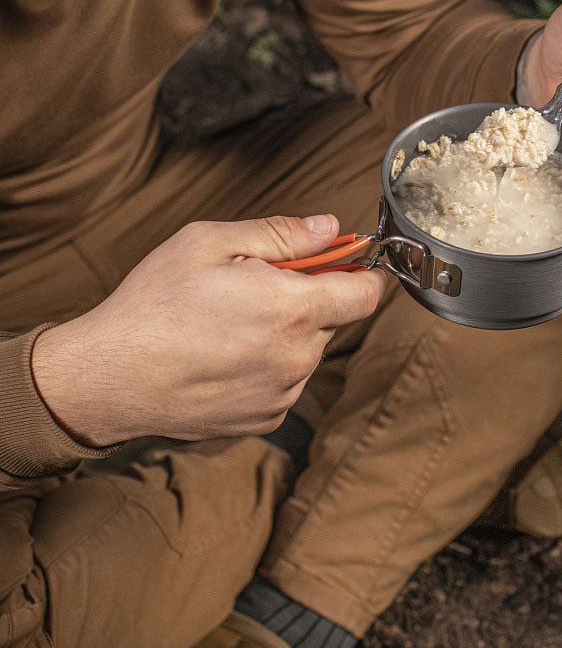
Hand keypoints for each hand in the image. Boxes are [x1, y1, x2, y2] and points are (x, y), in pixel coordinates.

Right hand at [31, 215, 386, 447]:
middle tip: (254, 289)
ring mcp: (284, 393)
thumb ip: (282, 234)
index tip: (351, 266)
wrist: (108, 378)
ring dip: (284, 335)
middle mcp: (298, 357)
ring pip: (306, 351)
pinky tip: (224, 358)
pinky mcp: (267, 419)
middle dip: (306, 300)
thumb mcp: (209, 243)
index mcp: (293, 309)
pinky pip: (284, 382)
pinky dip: (266, 367)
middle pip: (331, 319)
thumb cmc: (154, 305)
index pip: (367, 294)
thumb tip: (331, 228)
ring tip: (227, 327)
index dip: (364, 275)